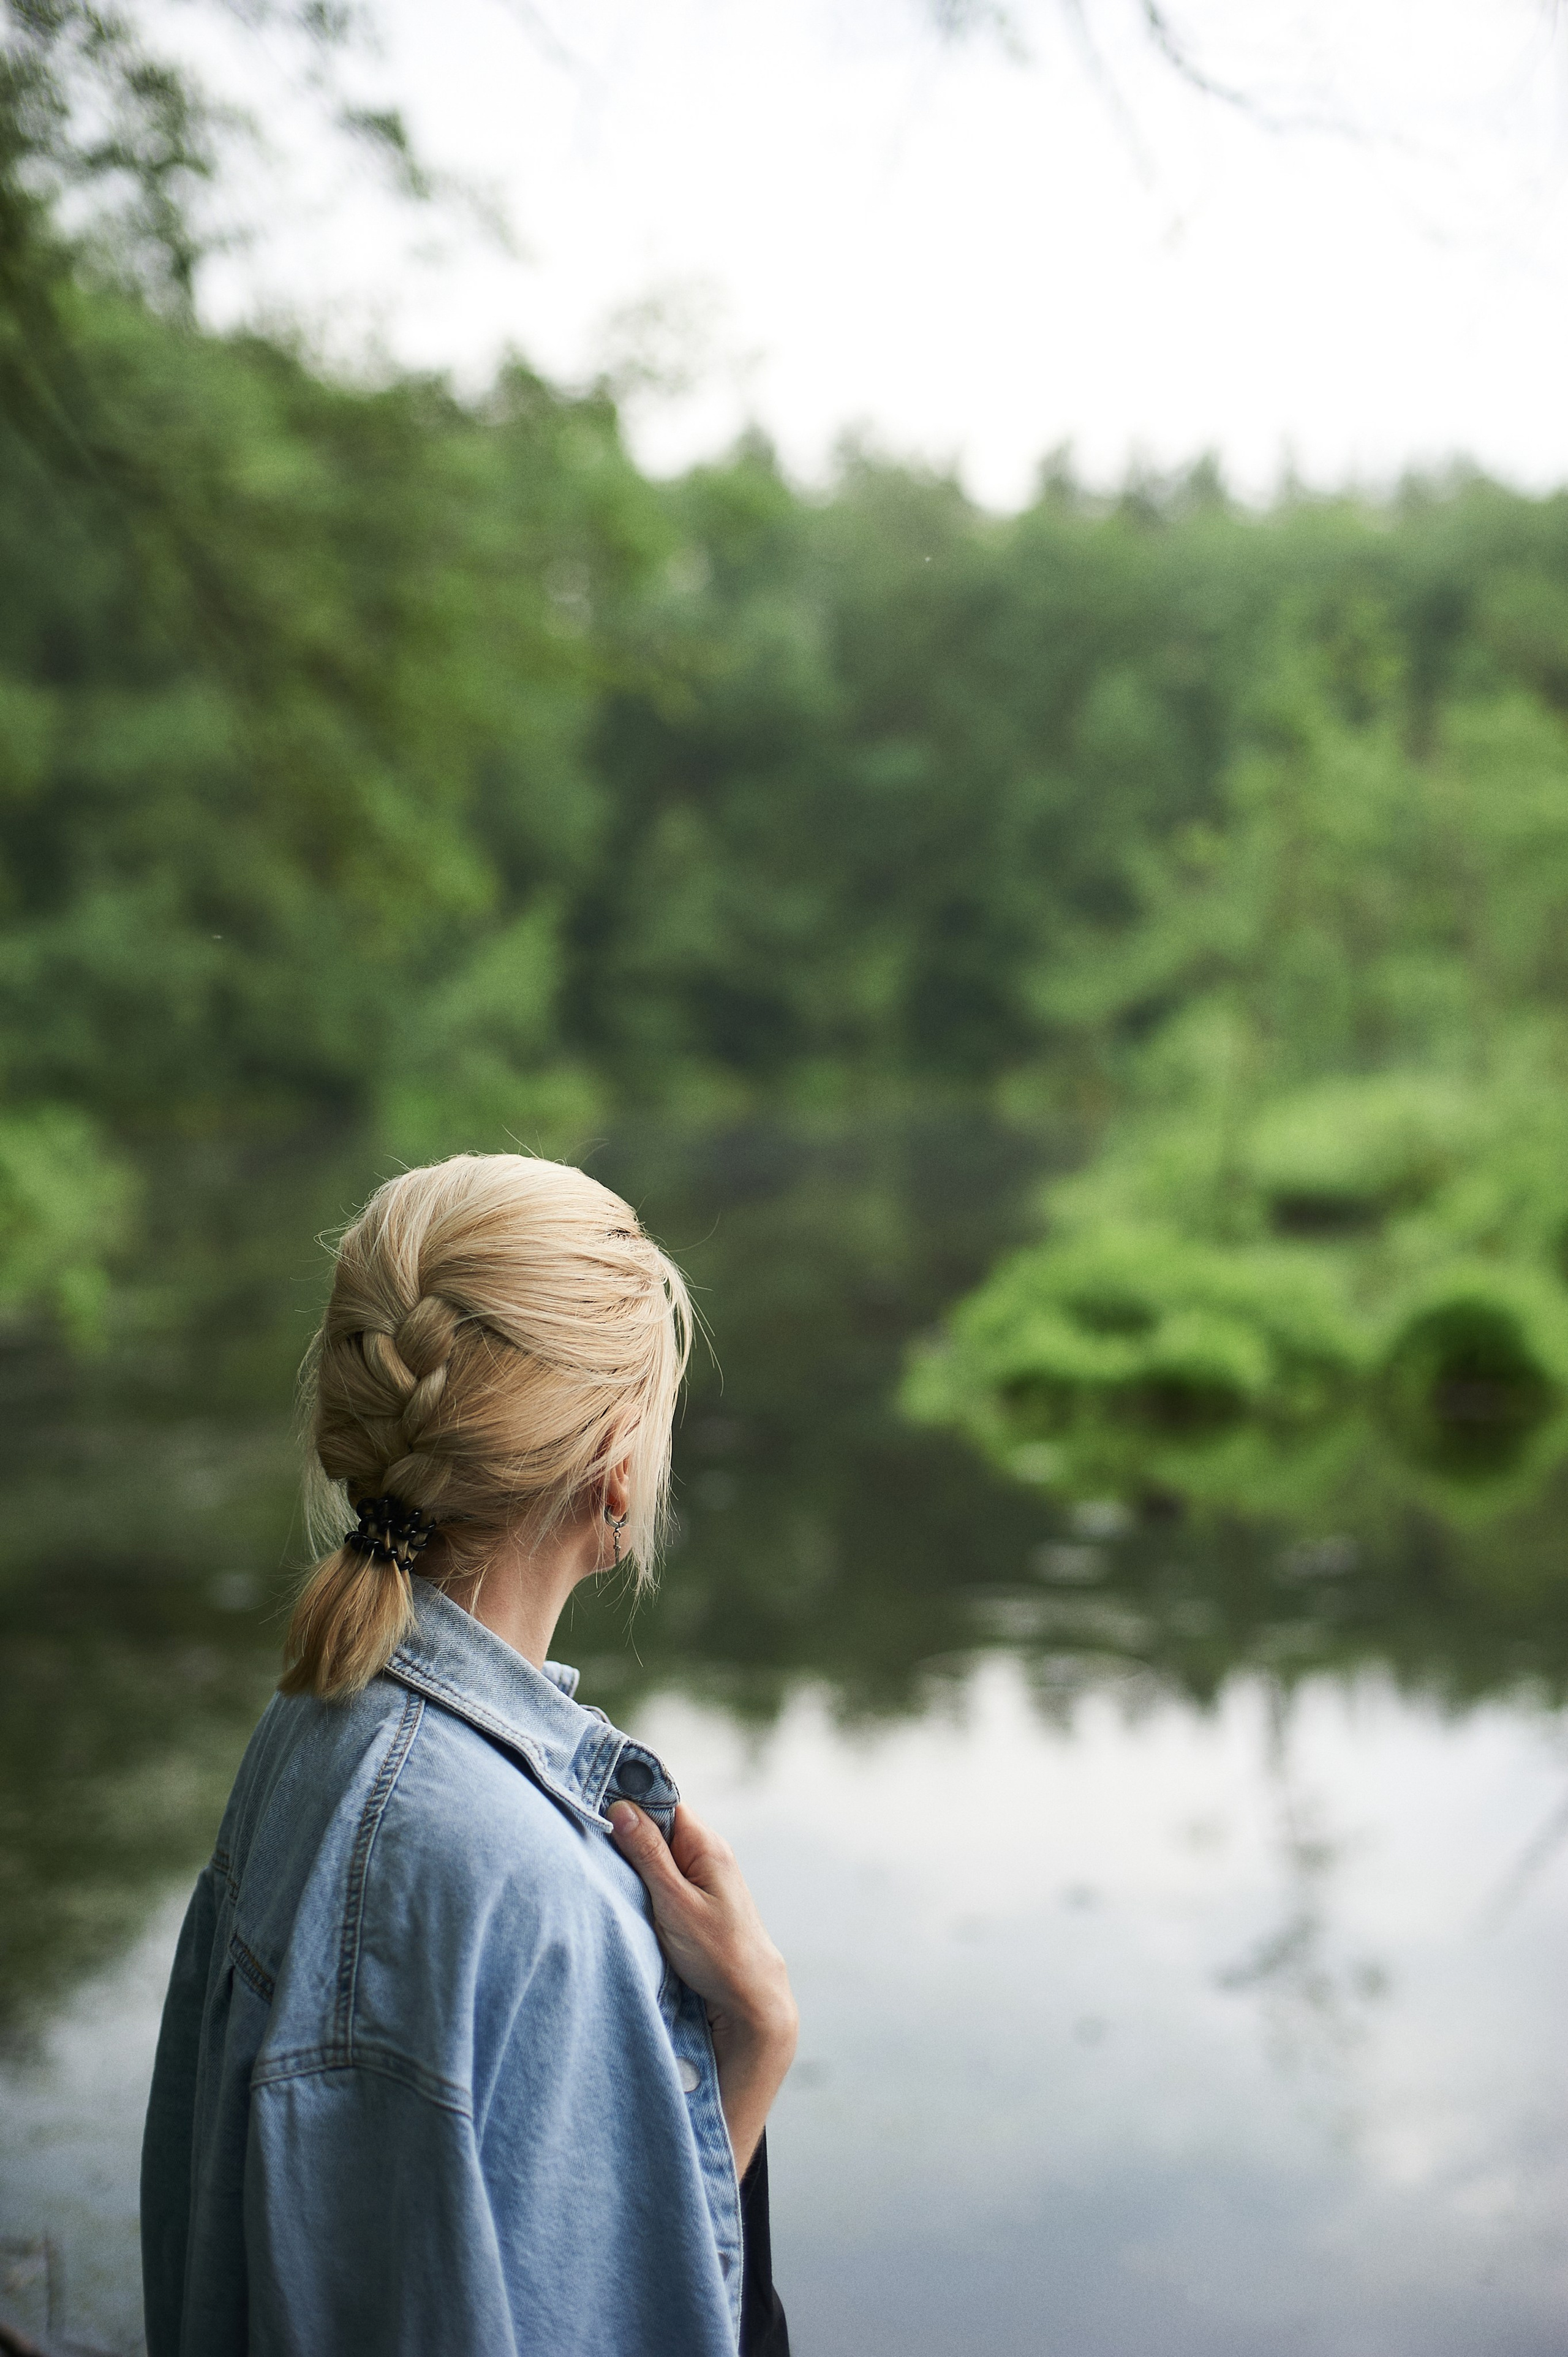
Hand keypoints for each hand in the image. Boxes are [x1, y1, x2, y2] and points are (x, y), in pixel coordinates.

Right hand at [608, 1799, 797, 2174]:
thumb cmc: (717, 1953)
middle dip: (629, 1827)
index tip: (596, 1801)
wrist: (751, 1997)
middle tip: (591, 1833)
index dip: (632, 1798)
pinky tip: (628, 1884)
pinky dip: (647, 1875)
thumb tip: (622, 1808)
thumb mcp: (674, 1903)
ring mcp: (705, 1875)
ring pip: (661, 1850)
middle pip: (660, 1823)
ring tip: (604, 1860)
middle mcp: (709, 1852)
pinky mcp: (699, 1897)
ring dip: (636, 1854)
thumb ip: (648, 1855)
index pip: (664, 1802)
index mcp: (706, 1845)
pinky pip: (667, 1872)